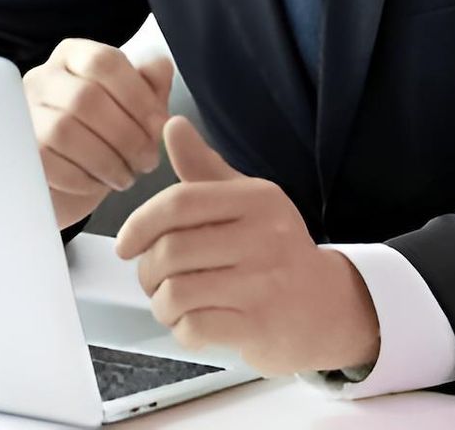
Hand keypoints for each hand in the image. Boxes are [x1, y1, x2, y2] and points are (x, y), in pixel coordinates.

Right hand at [23, 39, 174, 227]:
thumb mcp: (134, 108)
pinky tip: (98, 184)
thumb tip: (159, 67)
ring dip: (106, 159)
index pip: (104, 61)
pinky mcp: (17, 152)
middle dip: (126, 134)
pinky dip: (82, 178)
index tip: (160, 125)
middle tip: (148, 160)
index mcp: (73, 57)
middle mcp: (43, 78)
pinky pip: (48, 162)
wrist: (67, 183)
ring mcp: (23, 114)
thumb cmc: (104, 137)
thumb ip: (150, 83)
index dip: (138, 95)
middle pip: (86, 97)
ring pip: (65, 130)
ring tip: (126, 176)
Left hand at [114, 117, 379, 376]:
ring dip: (161, 304)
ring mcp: (264, 284)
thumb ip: (204, 168)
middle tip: (152, 280)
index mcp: (257, 199)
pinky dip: (181, 330)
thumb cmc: (275, 251)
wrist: (328, 308)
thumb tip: (171, 124)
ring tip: (171, 303)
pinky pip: (194, 327)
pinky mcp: (260, 326)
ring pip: (177, 292)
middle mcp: (265, 236)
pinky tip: (193, 323)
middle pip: (172, 250)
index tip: (125, 244)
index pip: (179, 202)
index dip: (140, 223)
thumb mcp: (246, 202)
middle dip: (148, 271)